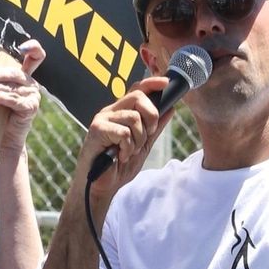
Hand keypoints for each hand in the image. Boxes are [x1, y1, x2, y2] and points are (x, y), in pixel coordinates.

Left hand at [0, 38, 44, 155]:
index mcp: (26, 77)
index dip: (33, 47)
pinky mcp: (30, 108)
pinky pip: (13, 99)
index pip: (37, 56)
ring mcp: (33, 96)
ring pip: (11, 87)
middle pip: (15, 72)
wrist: (3, 138)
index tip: (21, 47)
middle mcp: (32, 84)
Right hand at [77, 82, 166, 205]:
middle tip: (148, 135)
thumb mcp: (142, 146)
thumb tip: (170, 109)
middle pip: (138, 96)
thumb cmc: (118, 166)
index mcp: (121, 112)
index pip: (137, 89)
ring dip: (138, 139)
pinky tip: (121, 155)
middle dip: (151, 116)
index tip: (166, 83)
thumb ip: (155, 128)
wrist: (101, 186)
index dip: (152, 83)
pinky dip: (127, 147)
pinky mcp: (97, 129)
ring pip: (134, 117)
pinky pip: (124, 132)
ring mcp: (103, 119)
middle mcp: (111, 111)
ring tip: (129, 151)